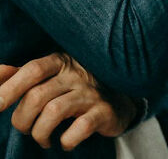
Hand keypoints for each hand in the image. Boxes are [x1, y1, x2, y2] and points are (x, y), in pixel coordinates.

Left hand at [0, 53, 137, 150]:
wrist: (120, 98)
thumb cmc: (76, 87)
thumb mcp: (51, 74)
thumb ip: (22, 75)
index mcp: (61, 61)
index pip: (32, 70)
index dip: (10, 88)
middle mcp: (76, 74)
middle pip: (36, 96)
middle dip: (22, 119)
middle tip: (26, 129)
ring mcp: (91, 92)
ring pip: (53, 112)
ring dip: (39, 133)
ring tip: (43, 139)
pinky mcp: (104, 111)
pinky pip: (79, 128)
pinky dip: (67, 140)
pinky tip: (65, 141)